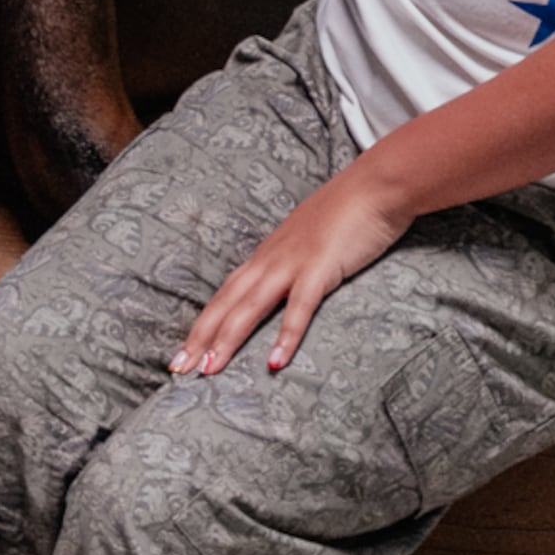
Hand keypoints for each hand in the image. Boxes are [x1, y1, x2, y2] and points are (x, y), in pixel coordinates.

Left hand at [173, 155, 412, 380]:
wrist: (375, 184)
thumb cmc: (347, 212)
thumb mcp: (309, 241)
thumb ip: (293, 263)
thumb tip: (283, 287)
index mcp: (267, 254)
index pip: (225, 294)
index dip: (203, 324)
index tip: (184, 353)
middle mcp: (271, 259)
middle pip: (227, 302)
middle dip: (201, 338)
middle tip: (178, 369)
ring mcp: (293, 262)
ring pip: (250, 305)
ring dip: (228, 339)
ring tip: (210, 370)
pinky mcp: (321, 267)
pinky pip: (299, 306)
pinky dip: (286, 335)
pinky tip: (275, 361)